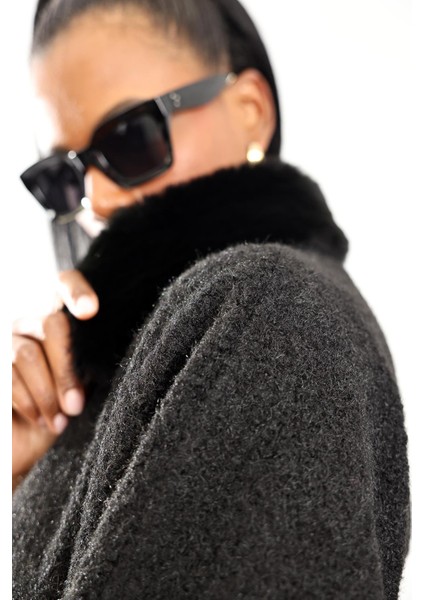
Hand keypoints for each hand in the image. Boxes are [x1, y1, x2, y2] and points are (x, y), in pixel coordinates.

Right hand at [12, 270, 98, 485]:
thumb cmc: (62, 415)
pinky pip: (7, 374)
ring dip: (47, 392)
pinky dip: (27, 400)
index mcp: (62, 324)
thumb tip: (105, 357)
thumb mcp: (84, 390)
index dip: (76, 291)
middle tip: (76, 405)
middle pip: (53, 324)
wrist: (26, 447)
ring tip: (60, 420)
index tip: (90, 310)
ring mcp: (8, 340)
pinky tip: (39, 420)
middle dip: (67, 369)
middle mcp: (33, 324)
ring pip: (28, 353)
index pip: (65, 286)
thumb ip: (91, 367)